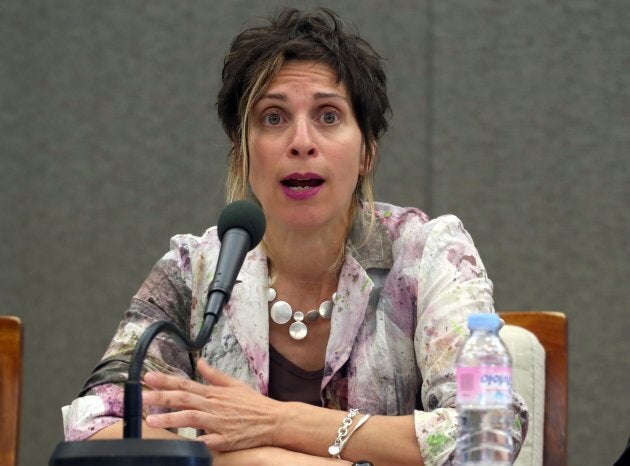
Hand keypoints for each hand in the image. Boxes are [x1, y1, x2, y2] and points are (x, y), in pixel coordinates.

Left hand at [142, 358, 282, 450]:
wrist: (273, 420)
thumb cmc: (253, 404)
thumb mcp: (234, 384)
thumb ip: (214, 374)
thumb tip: (200, 361)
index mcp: (214, 393)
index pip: (185, 384)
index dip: (166, 380)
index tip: (147, 377)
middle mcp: (214, 406)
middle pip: (183, 399)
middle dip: (160, 397)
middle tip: (140, 396)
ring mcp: (218, 423)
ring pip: (191, 418)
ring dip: (170, 418)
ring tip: (150, 420)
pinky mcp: (225, 439)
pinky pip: (207, 441)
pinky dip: (195, 441)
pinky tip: (180, 443)